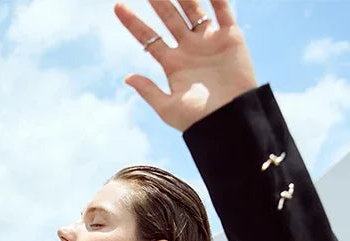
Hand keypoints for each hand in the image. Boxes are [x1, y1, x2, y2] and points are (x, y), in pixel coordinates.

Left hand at [115, 1, 256, 131]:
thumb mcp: (168, 108)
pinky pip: (222, 11)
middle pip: (169, 17)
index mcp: (173, 64)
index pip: (149, 38)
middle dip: (157, 1)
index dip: (133, 22)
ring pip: (193, 9)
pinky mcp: (231, 37)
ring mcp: (209, 41)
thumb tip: (127, 77)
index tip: (117, 7)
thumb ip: (148, 91)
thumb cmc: (199, 120)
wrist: (232, 120)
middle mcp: (189, 49)